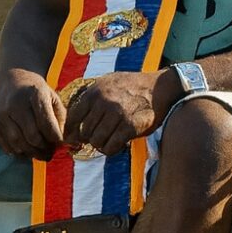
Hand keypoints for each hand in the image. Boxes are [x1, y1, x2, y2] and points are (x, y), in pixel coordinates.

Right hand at [0, 69, 66, 160]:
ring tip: (41, 153)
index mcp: (35, 93)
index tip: (61, 143)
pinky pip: (7, 145)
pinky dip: (19, 152)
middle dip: (44, 148)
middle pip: (32, 136)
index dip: (56, 138)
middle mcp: (16, 103)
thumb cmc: (37, 91)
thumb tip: (65, 142)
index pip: (47, 124)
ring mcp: (2, 113)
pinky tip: (27, 150)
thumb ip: (61, 118)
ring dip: (32, 153)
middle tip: (51, 152)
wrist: (13, 79)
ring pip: (18, 143)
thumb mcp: (53, 98)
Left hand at [63, 70, 181, 155]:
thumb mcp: (108, 83)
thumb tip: (76, 119)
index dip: (71, 130)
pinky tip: (118, 144)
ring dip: (101, 145)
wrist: (160, 87)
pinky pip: (111, 147)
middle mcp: (103, 102)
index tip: (74, 138)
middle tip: (98, 139)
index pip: (73, 117)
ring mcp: (117, 114)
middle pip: (84, 132)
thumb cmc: (133, 86)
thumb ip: (91, 98)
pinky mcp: (130, 126)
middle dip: (89, 139)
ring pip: (96, 141)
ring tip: (109, 141)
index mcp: (94, 92)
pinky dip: (111, 149)